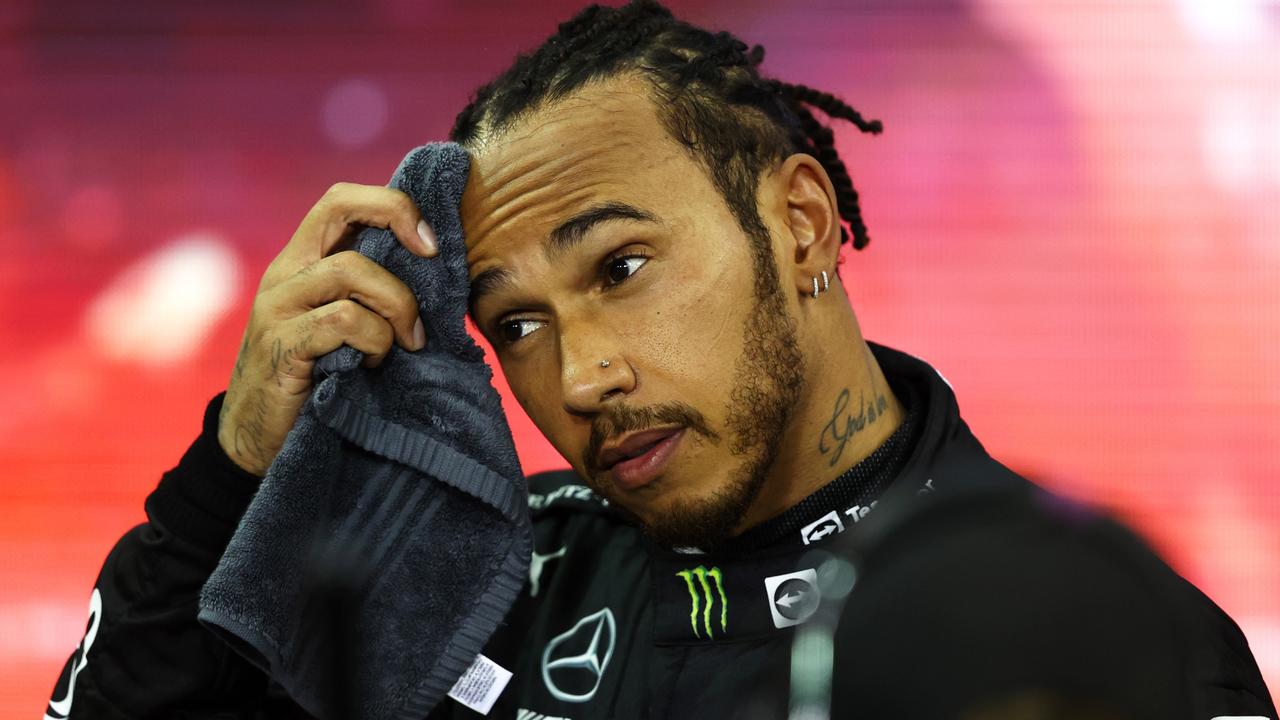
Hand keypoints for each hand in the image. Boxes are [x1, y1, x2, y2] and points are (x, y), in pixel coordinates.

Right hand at [217, 182, 436, 476]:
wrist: (255, 441)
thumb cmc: (316, 382)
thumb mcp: (342, 328)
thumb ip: (370, 296)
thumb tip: (440, 278)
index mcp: (302, 263)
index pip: (341, 201)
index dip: (391, 205)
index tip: (430, 241)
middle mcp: (285, 274)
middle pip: (339, 207)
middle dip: (397, 220)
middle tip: (432, 261)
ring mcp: (278, 308)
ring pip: (350, 270)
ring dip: (396, 304)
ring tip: (407, 342)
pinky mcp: (281, 347)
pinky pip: (343, 322)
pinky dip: (375, 340)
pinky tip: (375, 365)